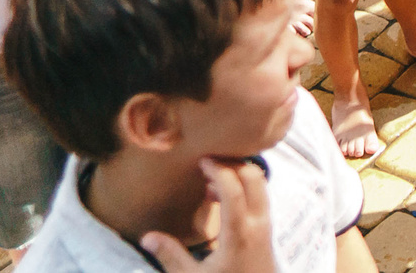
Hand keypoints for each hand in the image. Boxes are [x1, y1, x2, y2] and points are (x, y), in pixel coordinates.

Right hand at [141, 158, 274, 272]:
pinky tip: (220, 199)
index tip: (201, 160)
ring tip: (209, 183)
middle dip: (232, 164)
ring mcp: (267, 225)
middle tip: (207, 164)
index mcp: (238, 234)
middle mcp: (258, 224)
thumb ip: (170, 256)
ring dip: (238, 175)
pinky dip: (244, 188)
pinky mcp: (268, 229)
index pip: (234, 189)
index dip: (219, 169)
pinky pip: (261, 196)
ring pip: (261, 185)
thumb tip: (146, 237)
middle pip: (254, 177)